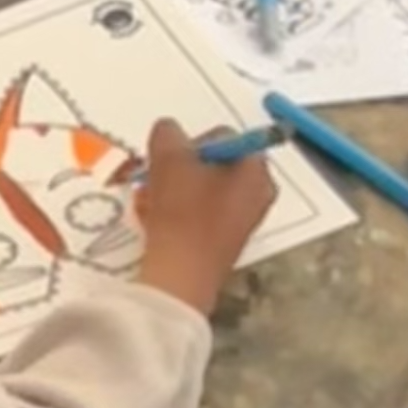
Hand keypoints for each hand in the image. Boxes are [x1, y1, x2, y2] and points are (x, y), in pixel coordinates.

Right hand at [133, 120, 274, 316]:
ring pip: (203, 190)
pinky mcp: (224, 244)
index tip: (171, 159)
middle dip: (181, 167)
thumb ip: (169, 133)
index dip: (192, 143)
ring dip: (174, 188)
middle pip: (214, 164)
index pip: (224, 137)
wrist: (181, 276)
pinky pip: (200, 214)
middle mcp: (258, 195)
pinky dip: (178, 211)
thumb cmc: (183, 212)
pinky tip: (154, 218)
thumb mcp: (169, 158)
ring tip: (149, 198)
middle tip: (158, 176)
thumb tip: (169, 131)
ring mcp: (242, 222)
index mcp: (257, 171)